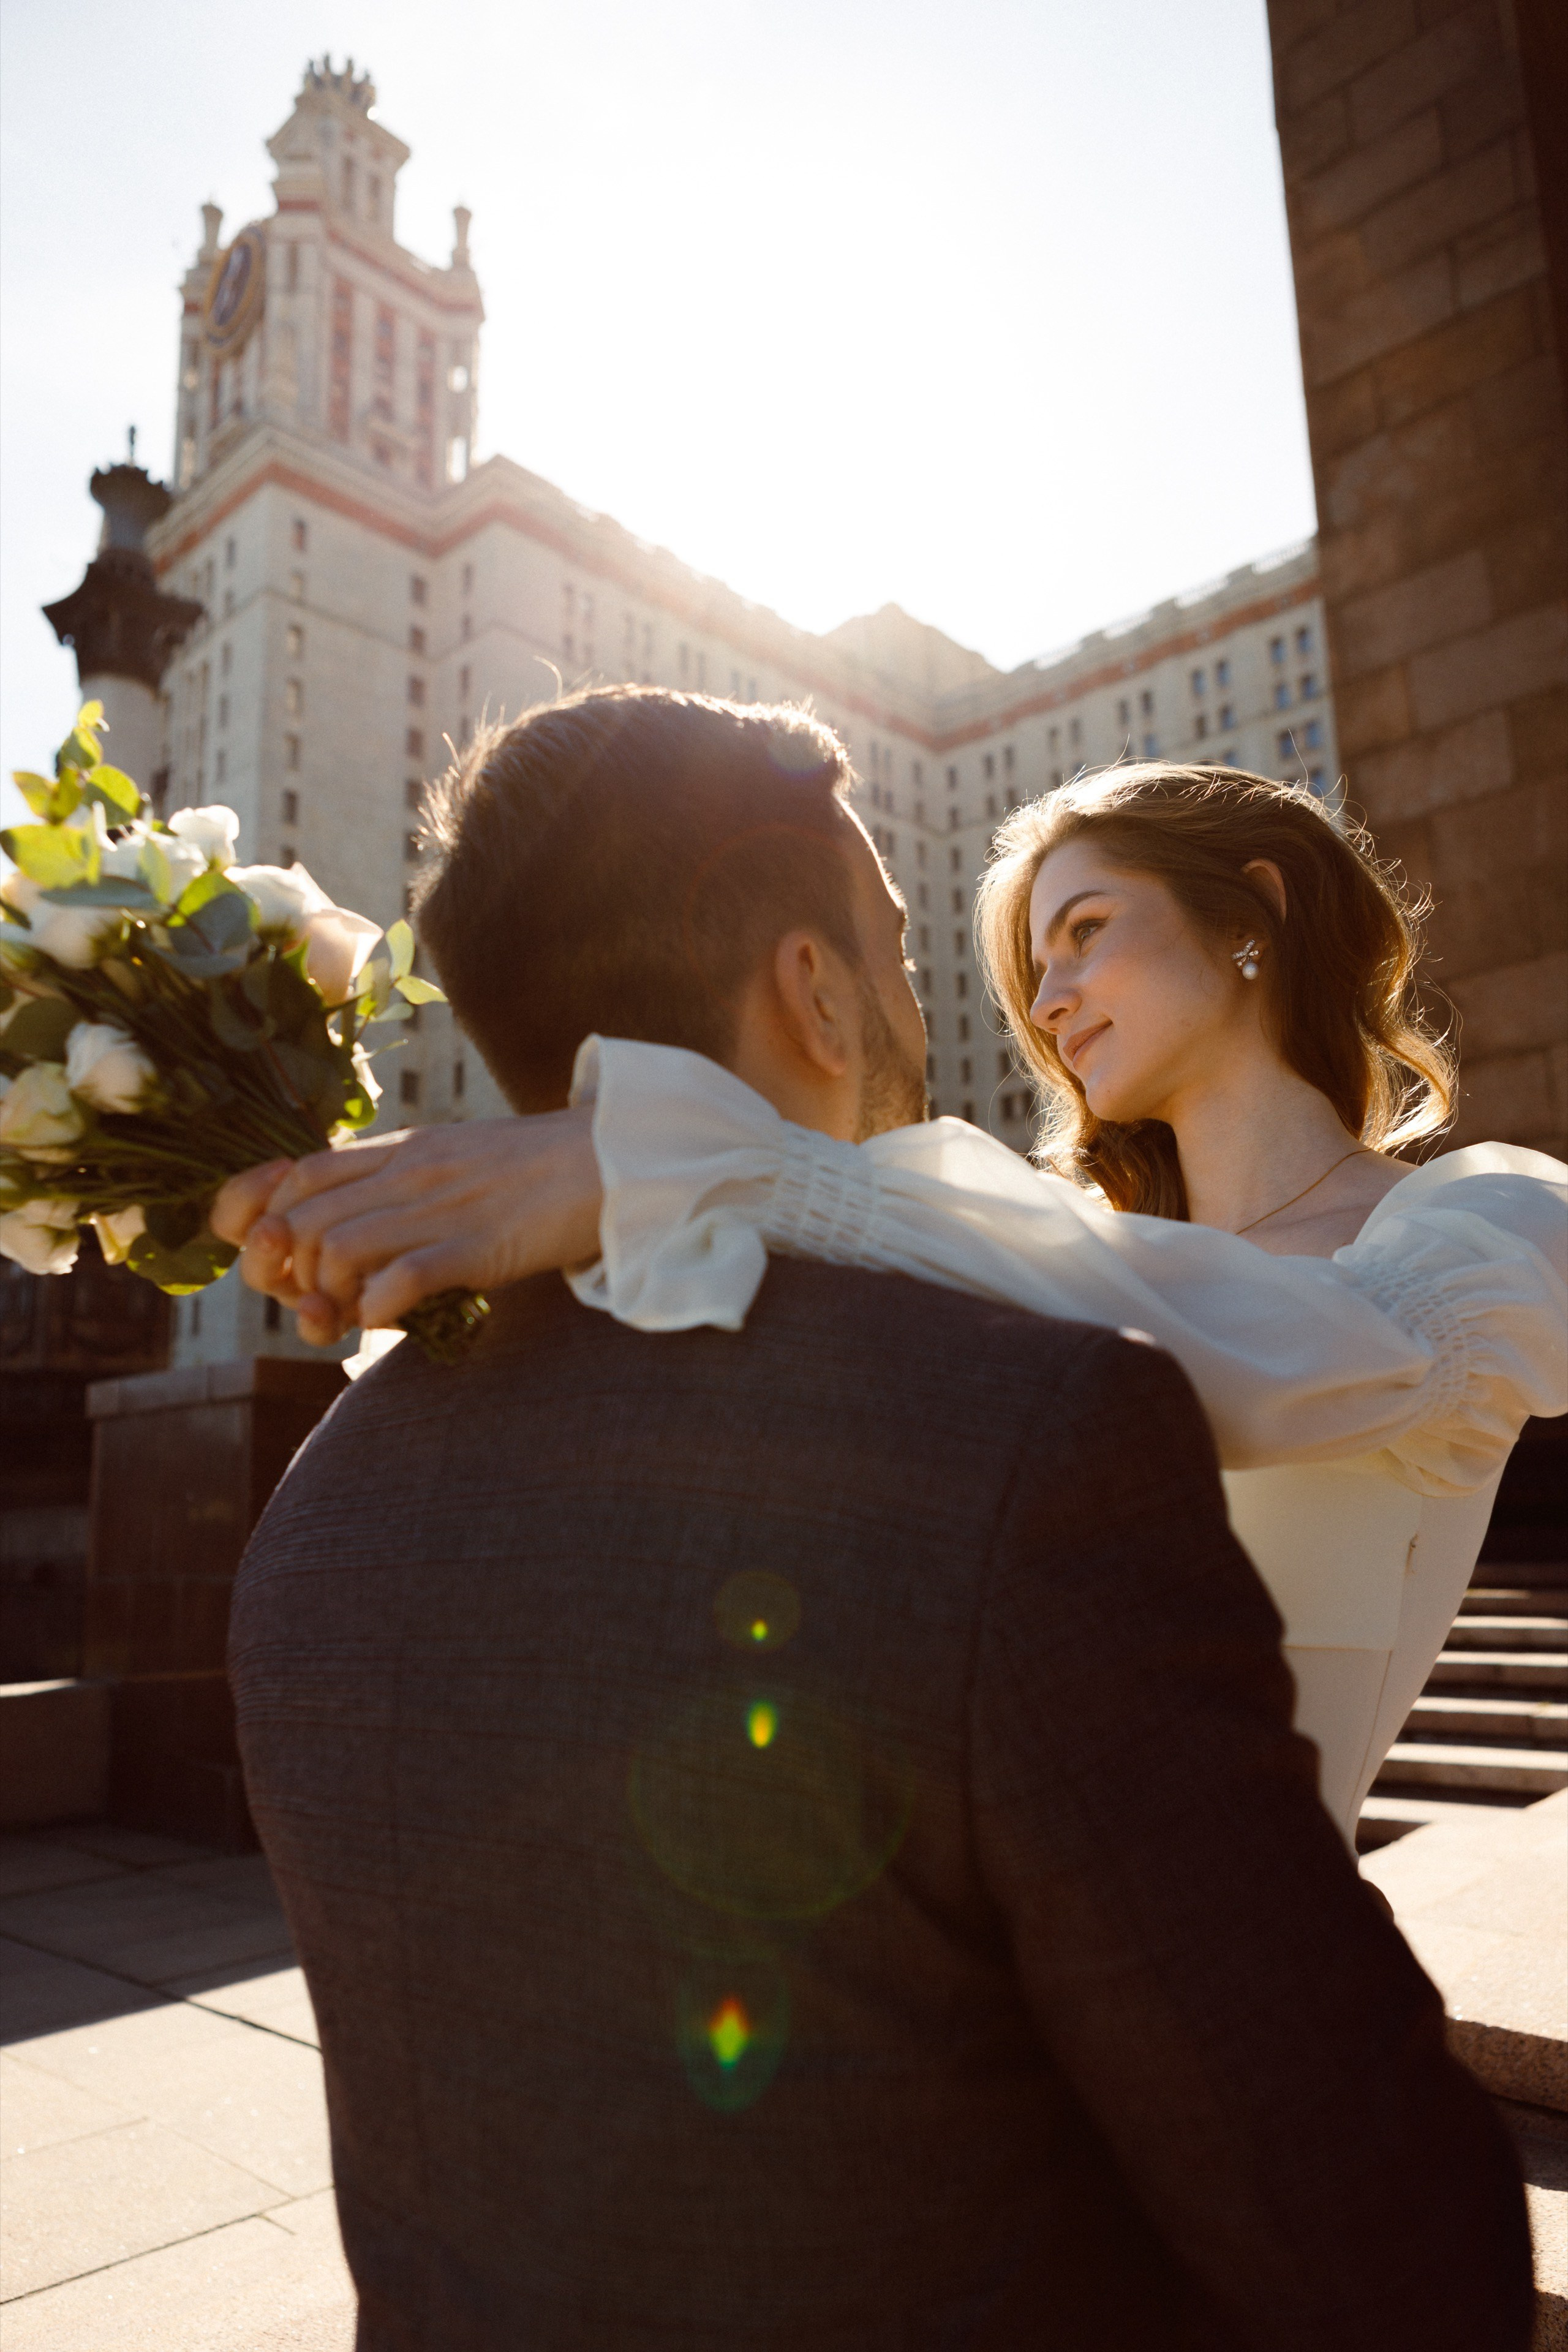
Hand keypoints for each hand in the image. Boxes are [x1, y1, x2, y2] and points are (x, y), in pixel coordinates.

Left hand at [210, 1108, 602, 1345]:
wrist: (618, 1159)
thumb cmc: (541, 1170)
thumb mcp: (457, 1159)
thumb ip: (405, 1184)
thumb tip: (354, 1234)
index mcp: (404, 1149)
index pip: (297, 1173)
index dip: (262, 1217)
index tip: (274, 1255)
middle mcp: (411, 1173)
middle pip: (302, 1219)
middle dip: (287, 1271)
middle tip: (313, 1301)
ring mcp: (444, 1208)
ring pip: (339, 1249)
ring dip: (328, 1294)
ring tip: (351, 1313)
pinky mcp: (480, 1246)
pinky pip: (403, 1277)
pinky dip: (378, 1306)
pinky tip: (386, 1319)